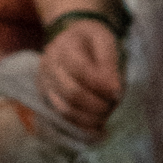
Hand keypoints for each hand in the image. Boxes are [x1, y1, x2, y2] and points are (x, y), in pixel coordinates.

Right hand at [39, 17, 122, 134]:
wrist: (70, 39)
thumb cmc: (91, 40)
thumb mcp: (105, 40)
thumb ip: (110, 63)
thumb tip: (114, 91)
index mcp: (65, 45)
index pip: (80, 70)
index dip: (101, 85)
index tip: (118, 91)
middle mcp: (49, 64)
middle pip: (72, 93)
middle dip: (97, 104)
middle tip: (114, 104)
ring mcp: (44, 81)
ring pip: (65, 109)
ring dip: (90, 117)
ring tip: (106, 112)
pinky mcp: (45, 96)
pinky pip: (62, 116)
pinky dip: (82, 123)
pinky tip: (97, 122)